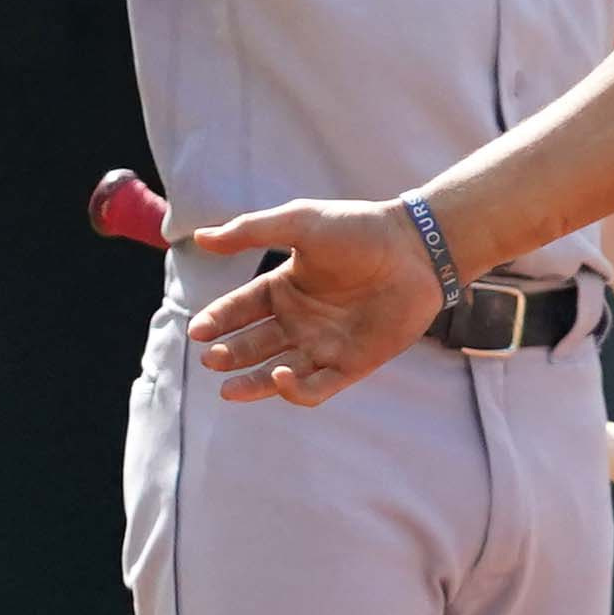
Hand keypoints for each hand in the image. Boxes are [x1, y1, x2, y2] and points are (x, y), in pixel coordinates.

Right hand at [182, 198, 438, 405]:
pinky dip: (295, 390)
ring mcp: (326, 344)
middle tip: (211, 358)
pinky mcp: (352, 364)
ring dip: (252, 383)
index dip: (218, 320)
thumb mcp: (299, 223)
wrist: (416, 248)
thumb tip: (200, 237)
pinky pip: (316, 387)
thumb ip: (250, 230)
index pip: (241, 310)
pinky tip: (279, 378)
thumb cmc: (358, 230)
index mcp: (286, 288)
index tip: (198, 329)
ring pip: (279, 373)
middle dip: (230, 354)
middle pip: (254, 345)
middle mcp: (302, 320)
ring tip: (228, 389)